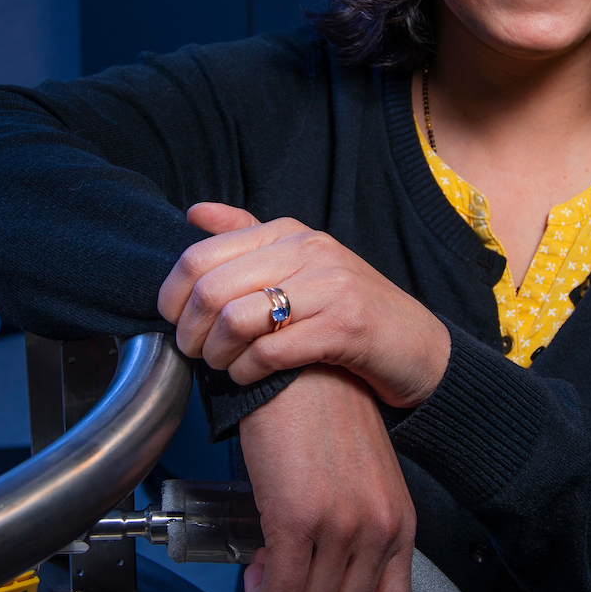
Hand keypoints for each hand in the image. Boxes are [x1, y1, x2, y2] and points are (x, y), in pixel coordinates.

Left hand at [159, 202, 451, 408]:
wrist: (418, 346)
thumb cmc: (349, 308)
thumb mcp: (301, 261)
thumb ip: (248, 235)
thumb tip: (193, 214)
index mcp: (288, 232)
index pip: (200, 256)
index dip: (172, 295)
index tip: (173, 321)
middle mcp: (307, 251)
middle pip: (212, 290)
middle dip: (190, 331)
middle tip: (194, 353)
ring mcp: (329, 287)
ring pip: (237, 321)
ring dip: (217, 355)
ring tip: (222, 366)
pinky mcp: (344, 328)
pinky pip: (271, 352)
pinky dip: (248, 372)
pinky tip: (250, 377)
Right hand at [235, 365, 414, 591]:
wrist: (298, 375)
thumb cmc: (323, 421)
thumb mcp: (362, 485)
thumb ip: (357, 536)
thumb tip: (324, 586)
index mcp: (399, 527)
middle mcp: (378, 532)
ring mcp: (340, 527)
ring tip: (266, 575)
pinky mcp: (297, 518)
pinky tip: (257, 566)